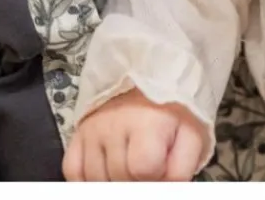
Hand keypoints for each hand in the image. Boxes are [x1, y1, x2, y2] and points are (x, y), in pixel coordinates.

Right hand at [62, 87, 205, 181]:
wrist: (153, 76)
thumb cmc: (173, 107)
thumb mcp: (191, 134)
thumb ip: (181, 168)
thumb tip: (167, 189)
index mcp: (147, 121)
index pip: (143, 169)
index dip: (156, 173)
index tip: (162, 164)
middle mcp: (115, 123)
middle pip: (119, 176)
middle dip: (136, 178)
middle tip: (148, 162)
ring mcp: (94, 128)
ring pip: (95, 178)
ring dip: (113, 179)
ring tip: (130, 162)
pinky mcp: (80, 131)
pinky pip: (73, 170)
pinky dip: (87, 178)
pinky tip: (106, 171)